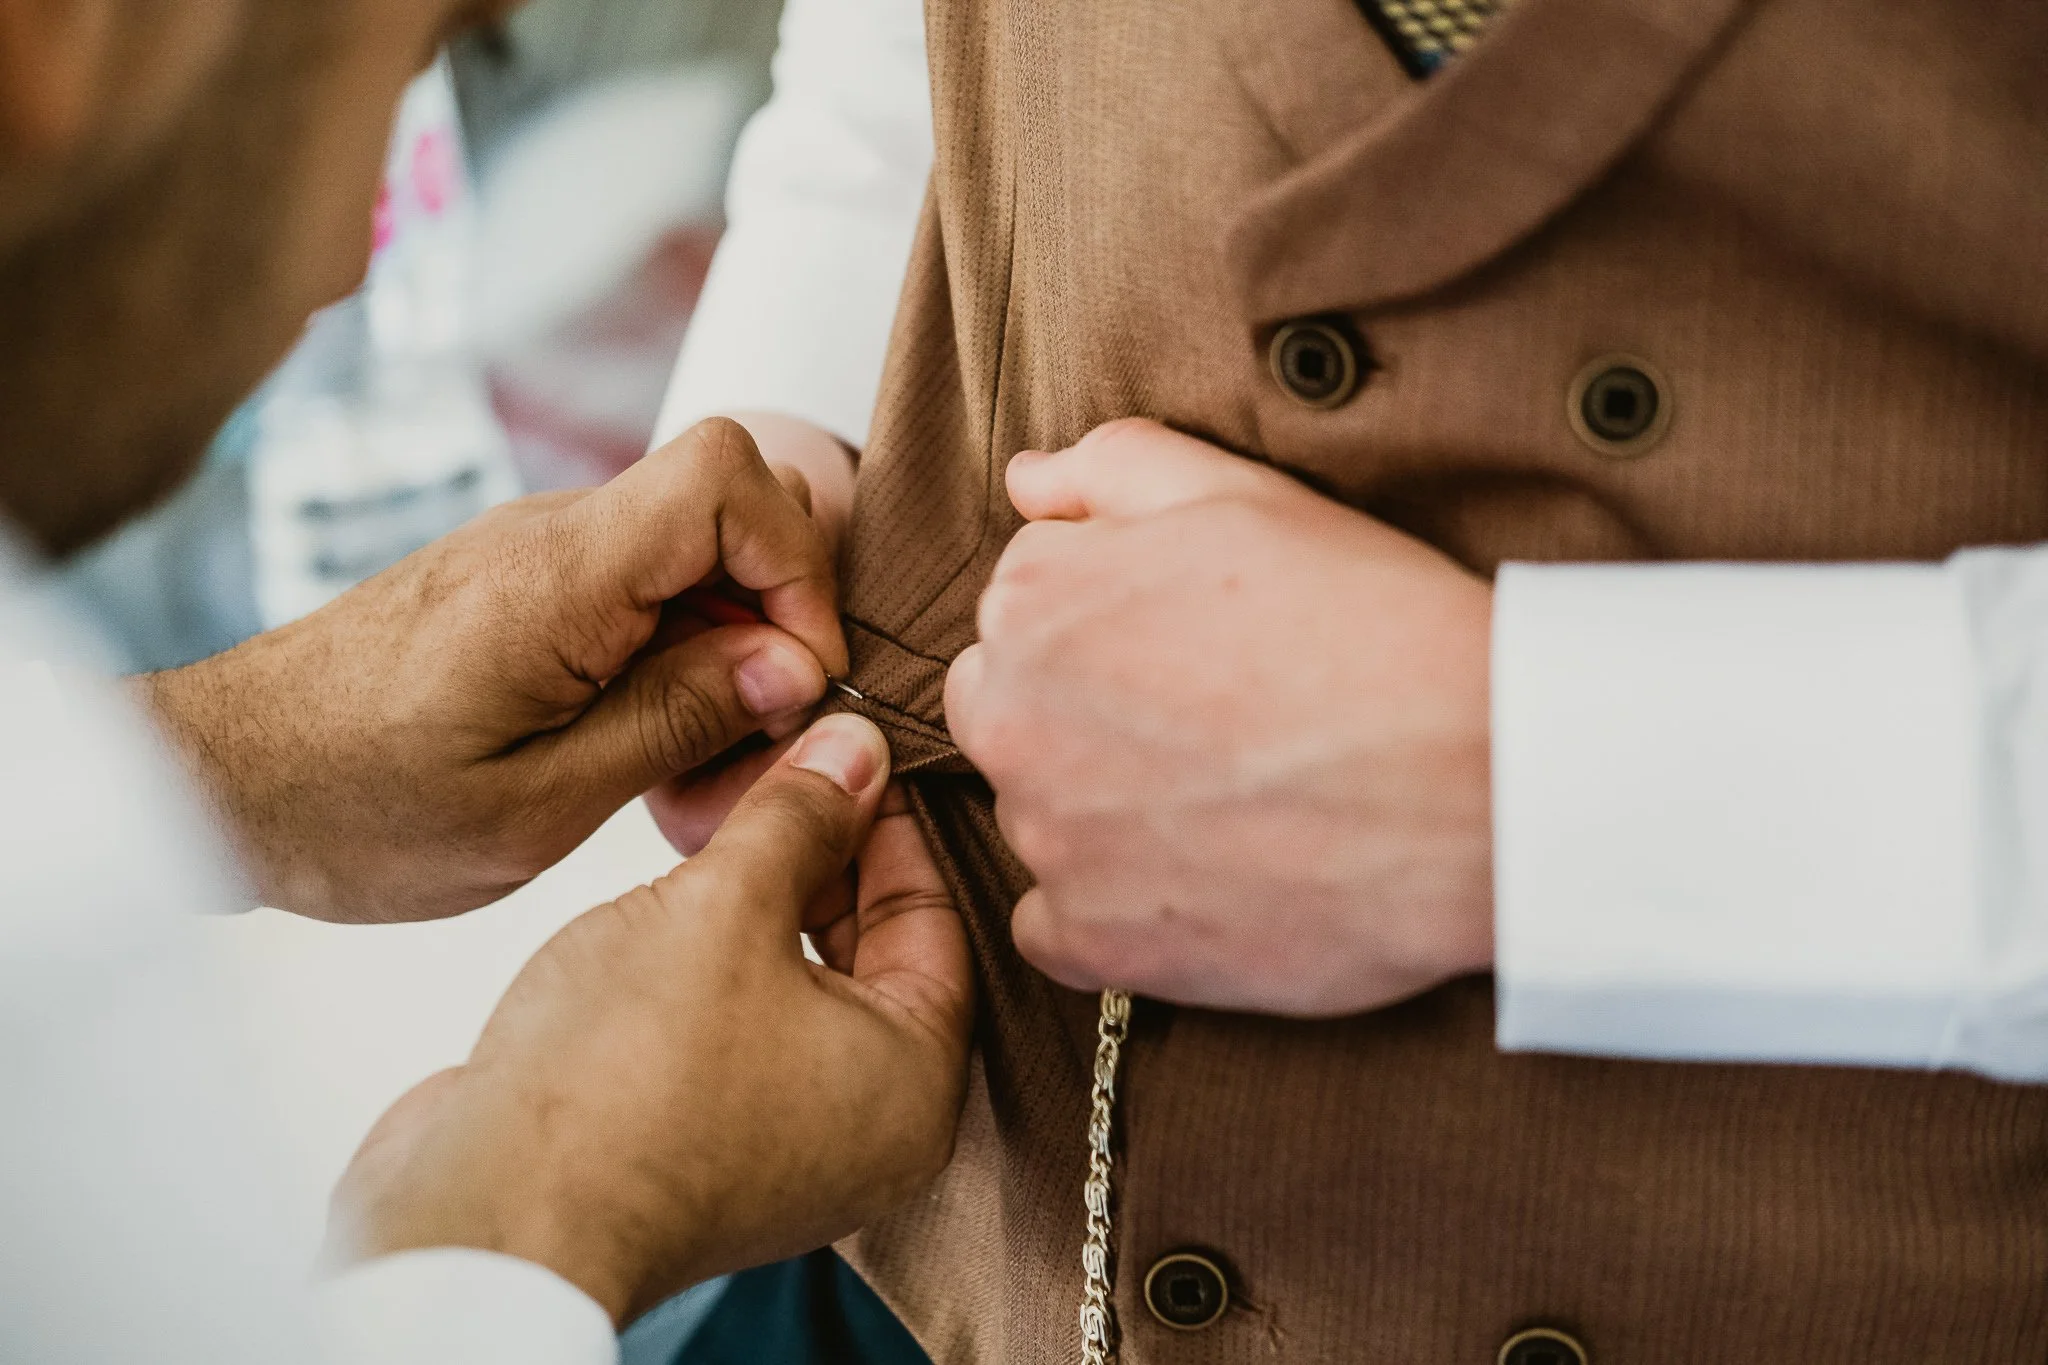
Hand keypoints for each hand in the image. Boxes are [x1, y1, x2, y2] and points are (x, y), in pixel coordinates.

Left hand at [143, 418, 846, 922]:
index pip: (726, 474)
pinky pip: (639, 585)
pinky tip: (645, 742)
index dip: (796, 563)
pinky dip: (676, 652)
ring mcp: (533, 552)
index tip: (798, 672)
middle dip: (778, 610)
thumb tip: (793, 667)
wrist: (219, 782)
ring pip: (691, 551)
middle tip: (757, 729)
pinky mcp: (521, 583)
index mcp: (557, 576)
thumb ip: (676, 721)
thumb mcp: (537, 805)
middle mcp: (549, 537)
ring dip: (729, 644)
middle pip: (728, 501)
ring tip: (696, 759)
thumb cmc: (354, 808)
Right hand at [328, 713, 971, 1324]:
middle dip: (827, 856)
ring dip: (768, 902)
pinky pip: (744, 1031)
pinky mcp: (708, 1149)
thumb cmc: (624, 1076)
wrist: (492, 1214)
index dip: (890, 821)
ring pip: (802, 988)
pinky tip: (677, 895)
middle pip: (874, 955)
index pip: (937, 919)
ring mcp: (787, 1148)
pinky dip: (723, 962)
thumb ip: (799, 819)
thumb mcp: (725, 908)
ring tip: (723, 816)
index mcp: (914, 1083)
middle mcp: (870, 1129)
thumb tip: (856, 748)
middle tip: (783, 768)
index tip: (851, 749)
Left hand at [946, 419, 1494, 1016]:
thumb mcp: (1241, 494)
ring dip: (1100, 813)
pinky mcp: (1096, 941)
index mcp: (1032, 601)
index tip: (1192, 646)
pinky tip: (1196, 880)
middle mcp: (1013, 719)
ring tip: (1227, 800)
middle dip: (1081, 714)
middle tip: (1206, 724)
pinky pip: (1055, 929)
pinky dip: (1110, 915)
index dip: (1110, 625)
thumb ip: (1111, 468)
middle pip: (1010, 713)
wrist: (1481, 775)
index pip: (1022, 611)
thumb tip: (1027, 481)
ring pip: (1038, 819)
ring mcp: (1049, 838)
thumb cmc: (1370, 620)